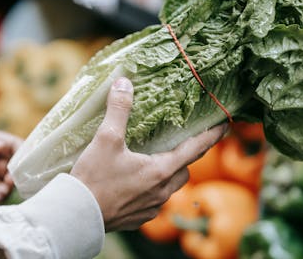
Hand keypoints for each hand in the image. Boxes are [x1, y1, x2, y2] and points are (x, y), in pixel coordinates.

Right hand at [70, 77, 226, 231]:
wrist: (77, 215)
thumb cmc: (94, 178)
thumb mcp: (106, 139)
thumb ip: (118, 110)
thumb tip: (124, 83)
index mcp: (160, 171)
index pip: (195, 150)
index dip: (211, 136)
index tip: (225, 126)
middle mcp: (161, 192)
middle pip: (183, 171)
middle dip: (185, 157)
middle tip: (178, 143)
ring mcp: (151, 208)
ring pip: (169, 188)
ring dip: (167, 174)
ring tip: (153, 162)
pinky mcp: (138, 218)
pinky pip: (153, 201)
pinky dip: (150, 189)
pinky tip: (134, 183)